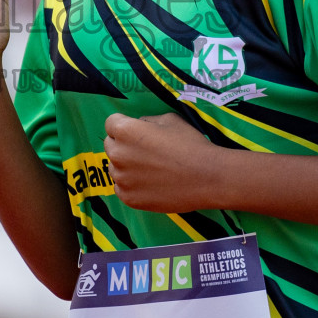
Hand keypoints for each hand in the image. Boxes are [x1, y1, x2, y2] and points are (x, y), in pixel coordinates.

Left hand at [103, 112, 224, 212]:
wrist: (207, 178)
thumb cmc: (190, 144)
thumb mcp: (169, 120)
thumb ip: (147, 121)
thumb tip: (139, 125)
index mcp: (125, 131)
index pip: (111, 123)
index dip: (124, 124)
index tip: (137, 131)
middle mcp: (118, 154)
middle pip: (110, 145)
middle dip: (123, 144)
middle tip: (146, 150)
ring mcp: (122, 179)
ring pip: (115, 168)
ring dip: (127, 166)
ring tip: (151, 168)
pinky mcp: (129, 198)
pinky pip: (121, 187)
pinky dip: (132, 185)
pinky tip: (151, 183)